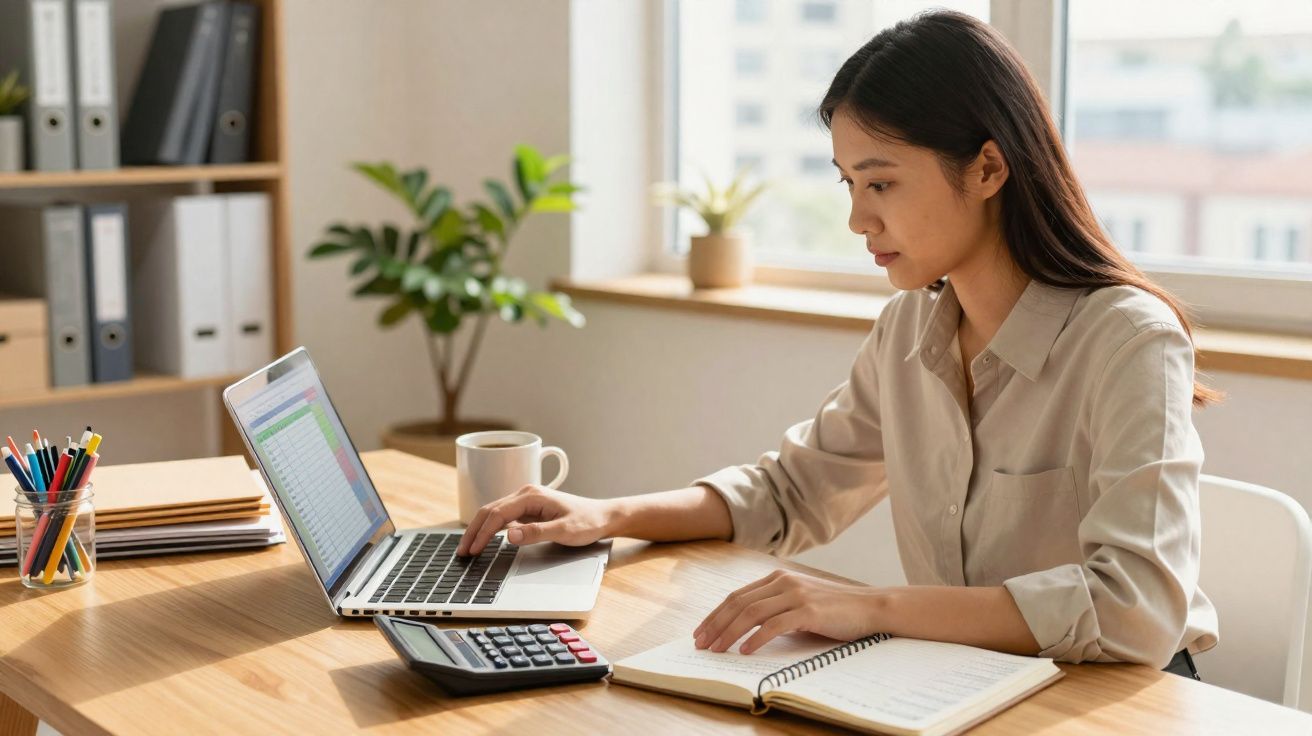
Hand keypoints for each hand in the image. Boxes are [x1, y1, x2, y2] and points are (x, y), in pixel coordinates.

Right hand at [456, 484, 616, 555]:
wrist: (604, 516)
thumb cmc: (588, 522)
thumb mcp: (565, 531)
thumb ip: (536, 533)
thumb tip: (509, 535)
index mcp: (532, 496)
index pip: (497, 514)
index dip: (482, 533)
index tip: (473, 550)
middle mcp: (526, 494)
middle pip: (490, 510)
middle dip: (474, 530)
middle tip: (462, 551)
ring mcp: (526, 501)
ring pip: (494, 513)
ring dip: (479, 529)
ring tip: (468, 547)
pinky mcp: (528, 509)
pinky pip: (503, 517)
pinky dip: (490, 528)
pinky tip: (484, 540)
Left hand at [693, 570, 886, 654]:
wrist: (870, 607)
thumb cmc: (834, 610)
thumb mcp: (799, 603)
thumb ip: (775, 609)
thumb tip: (745, 629)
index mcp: (778, 578)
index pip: (737, 596)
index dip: (716, 614)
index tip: (701, 632)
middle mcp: (783, 582)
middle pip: (738, 603)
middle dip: (715, 624)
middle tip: (701, 644)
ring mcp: (796, 594)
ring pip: (751, 613)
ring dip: (729, 632)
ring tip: (717, 649)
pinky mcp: (809, 610)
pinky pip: (775, 624)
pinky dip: (756, 638)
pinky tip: (745, 650)